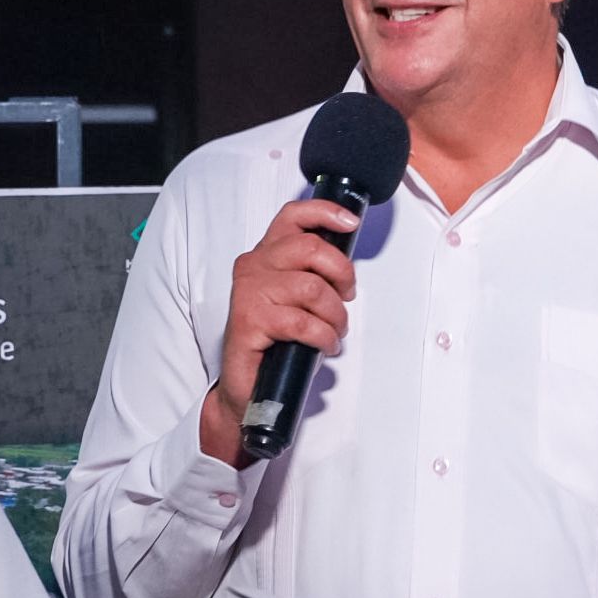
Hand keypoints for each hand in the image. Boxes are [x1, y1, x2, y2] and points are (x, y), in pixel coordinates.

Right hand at [200, 199, 359, 465]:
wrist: (247, 384)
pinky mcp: (249, 320)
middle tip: (347, 296)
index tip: (350, 223)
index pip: (293, 216)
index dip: (325, 212)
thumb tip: (346, 264)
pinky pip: (303, 322)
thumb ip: (313, 272)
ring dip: (335, 314)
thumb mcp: (297, 296)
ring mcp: (249, 292)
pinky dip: (324, 336)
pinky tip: (325, 345)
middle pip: (310, 247)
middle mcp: (254, 266)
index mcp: (266, 254)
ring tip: (334, 330)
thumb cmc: (276, 338)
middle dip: (342, 273)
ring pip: (312, 288)